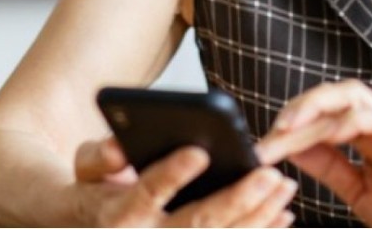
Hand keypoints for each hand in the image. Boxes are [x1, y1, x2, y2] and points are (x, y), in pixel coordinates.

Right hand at [71, 136, 297, 226]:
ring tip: (284, 188)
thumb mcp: (87, 168)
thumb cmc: (96, 189)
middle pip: (195, 224)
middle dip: (236, 200)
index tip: (199, 152)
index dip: (172, 175)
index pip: (146, 193)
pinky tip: (282, 216)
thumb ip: (99, 157)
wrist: (91, 227)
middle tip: (268, 175)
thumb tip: (118, 150)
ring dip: (258, 217)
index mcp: (117, 214)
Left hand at [255, 80, 371, 226]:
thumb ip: (330, 167)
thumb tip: (293, 150)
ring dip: (310, 110)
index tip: (262, 148)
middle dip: (297, 108)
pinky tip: (318, 139)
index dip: (292, 123)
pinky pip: (367, 117)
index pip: (326, 112)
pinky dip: (339, 123)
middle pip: (334, 94)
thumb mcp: (359, 191)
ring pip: (347, 97)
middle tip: (268, 135)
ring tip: (283, 131)